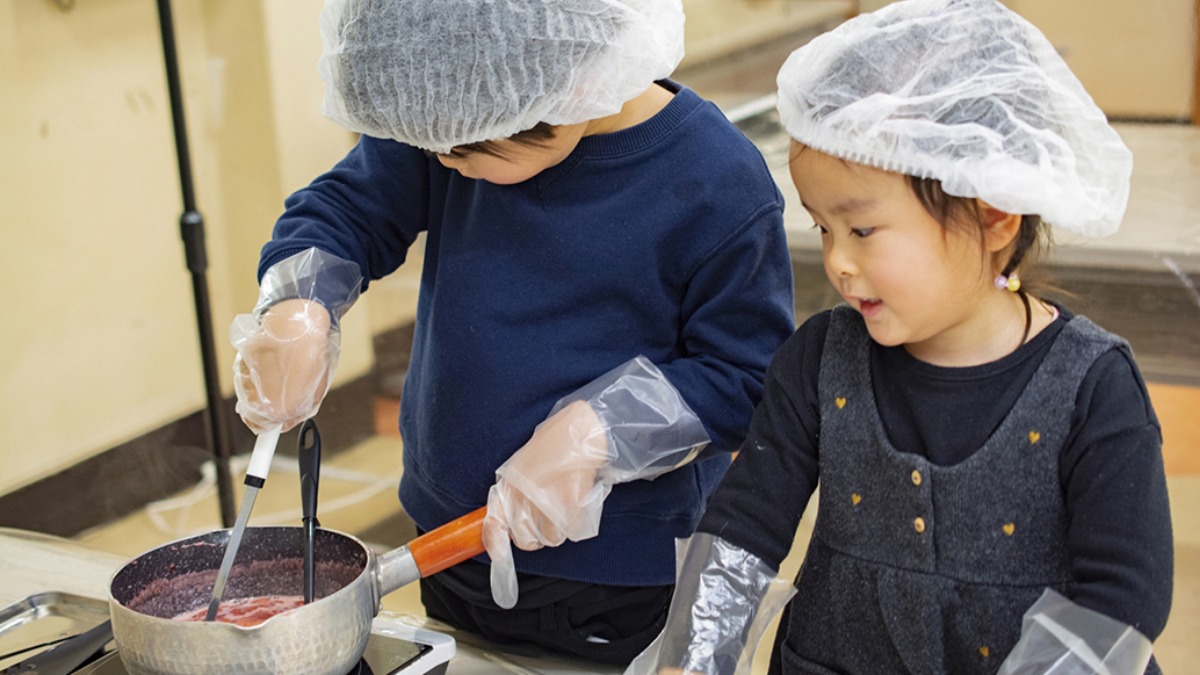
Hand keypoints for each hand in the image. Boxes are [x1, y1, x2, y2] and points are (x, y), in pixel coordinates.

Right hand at [230, 299, 335, 433]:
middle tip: (277, 395)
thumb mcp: (315, 391)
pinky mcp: (240, 363)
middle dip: (263, 408)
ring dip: (258, 389)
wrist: (298, 325)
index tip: (267, 427)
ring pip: (246, 395)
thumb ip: (299, 412)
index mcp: (278, 409)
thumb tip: (285, 423)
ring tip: (278, 372)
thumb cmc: (312, 356)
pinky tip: (270, 361)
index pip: (262, 429)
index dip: (266, 427)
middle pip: (251, 413)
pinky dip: (253, 373)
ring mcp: (246, 381)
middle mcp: (257, 399)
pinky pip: (244, 376)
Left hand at [483, 400, 609, 607]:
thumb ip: (513, 495)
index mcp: (508, 484)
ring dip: (558, 529)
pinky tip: (577, 503)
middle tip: (547, 519)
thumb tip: (507, 528)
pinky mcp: (569, 503)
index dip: (495, 544)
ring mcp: (545, 500)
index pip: (494, 522)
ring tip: (564, 506)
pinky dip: (575, 522)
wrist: (580, 430)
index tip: (499, 556)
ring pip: (550, 539)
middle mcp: (523, 494)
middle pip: (526, 540)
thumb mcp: (522, 467)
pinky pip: (570, 530)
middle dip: (537, 536)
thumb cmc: (552, 447)